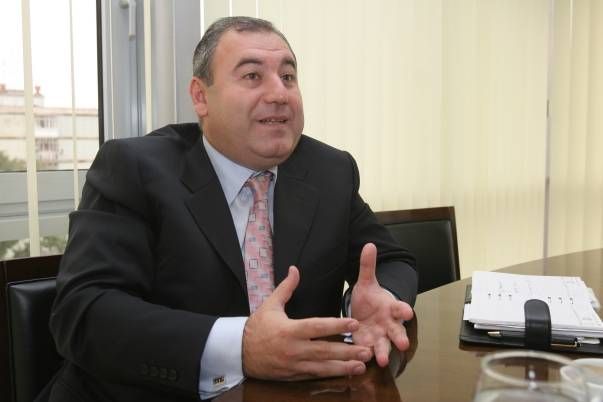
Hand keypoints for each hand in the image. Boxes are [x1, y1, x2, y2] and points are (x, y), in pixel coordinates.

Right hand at [242, 266, 372, 379]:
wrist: (238, 351)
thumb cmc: (256, 326)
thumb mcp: (270, 304)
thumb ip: (286, 288)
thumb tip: (295, 268)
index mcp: (289, 330)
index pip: (317, 327)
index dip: (337, 325)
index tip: (354, 323)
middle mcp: (293, 349)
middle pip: (325, 351)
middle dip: (347, 351)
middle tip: (367, 350)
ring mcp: (293, 365)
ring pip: (322, 367)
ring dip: (343, 367)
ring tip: (361, 366)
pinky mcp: (293, 375)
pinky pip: (314, 376)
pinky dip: (330, 375)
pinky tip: (344, 373)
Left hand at [351, 243, 413, 366]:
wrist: (365, 312)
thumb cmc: (370, 298)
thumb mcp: (366, 281)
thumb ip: (367, 266)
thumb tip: (369, 244)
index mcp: (391, 307)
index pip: (400, 308)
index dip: (404, 310)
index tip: (407, 311)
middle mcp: (389, 324)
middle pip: (397, 331)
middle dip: (400, 337)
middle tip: (403, 343)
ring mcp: (379, 336)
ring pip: (385, 345)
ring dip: (384, 352)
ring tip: (382, 359)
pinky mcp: (367, 344)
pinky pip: (369, 351)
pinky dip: (367, 356)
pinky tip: (362, 361)